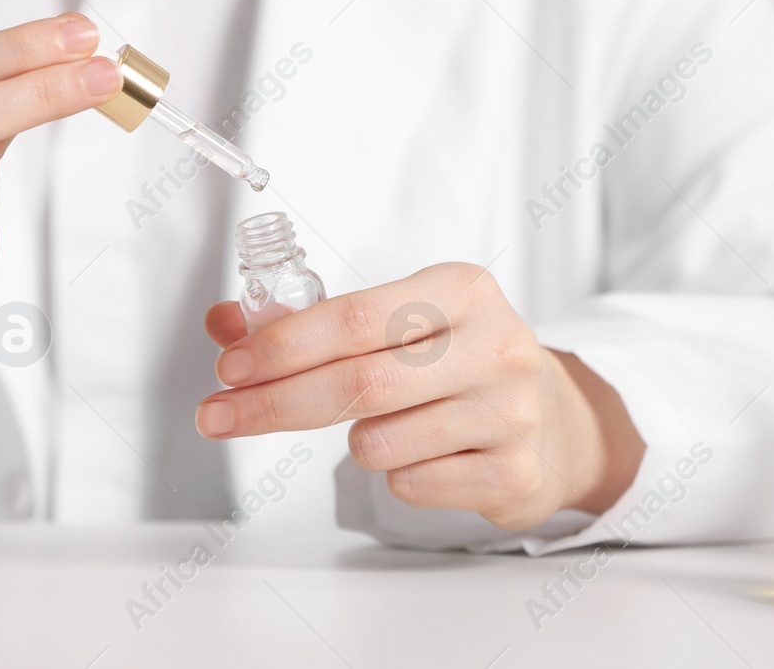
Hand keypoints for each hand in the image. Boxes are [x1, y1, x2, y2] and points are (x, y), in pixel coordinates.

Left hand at [196, 263, 643, 528]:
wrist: (555, 419)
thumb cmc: (456, 359)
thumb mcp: (400, 320)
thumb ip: (310, 322)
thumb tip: (223, 323)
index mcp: (462, 289)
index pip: (357, 315)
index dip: (284, 344)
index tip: (229, 366)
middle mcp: (495, 344)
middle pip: (359, 384)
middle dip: (275, 403)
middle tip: (218, 416)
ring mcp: (511, 412)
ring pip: (379, 442)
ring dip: (355, 441)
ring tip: (385, 425)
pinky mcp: (515, 473)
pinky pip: (410, 485)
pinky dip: (396, 474)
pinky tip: (426, 452)